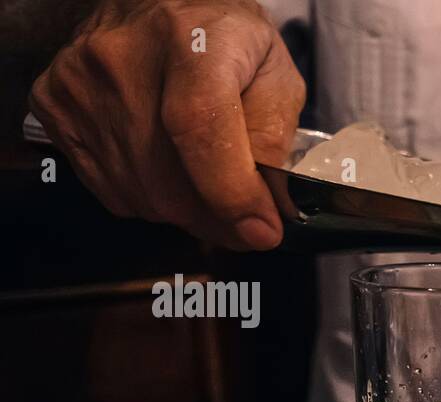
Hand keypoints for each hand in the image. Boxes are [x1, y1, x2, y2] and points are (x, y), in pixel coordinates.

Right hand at [29, 0, 304, 249]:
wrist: (160, 3)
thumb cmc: (226, 40)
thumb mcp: (275, 76)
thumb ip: (275, 141)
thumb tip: (268, 210)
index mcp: (188, 39)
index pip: (200, 129)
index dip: (232, 193)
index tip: (263, 230)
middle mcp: (121, 57)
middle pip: (168, 180)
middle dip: (219, 218)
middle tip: (247, 219)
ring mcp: (79, 82)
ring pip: (141, 195)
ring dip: (186, 211)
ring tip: (209, 185)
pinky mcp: (54, 104)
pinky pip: (110, 189)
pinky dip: (149, 197)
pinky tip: (169, 167)